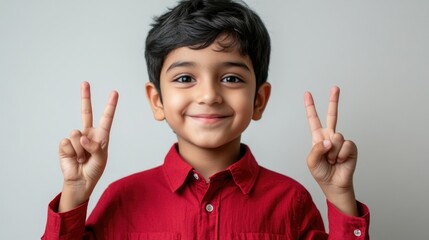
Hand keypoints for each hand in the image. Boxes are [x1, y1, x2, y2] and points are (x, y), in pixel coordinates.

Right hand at [58, 82, 117, 211]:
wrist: (80, 182)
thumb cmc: (94, 170)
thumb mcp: (101, 158)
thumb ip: (94, 146)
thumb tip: (81, 137)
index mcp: (101, 135)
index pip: (106, 118)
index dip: (110, 105)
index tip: (114, 93)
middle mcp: (88, 133)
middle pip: (86, 112)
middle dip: (85, 97)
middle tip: (85, 83)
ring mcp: (76, 138)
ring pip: (78, 135)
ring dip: (81, 150)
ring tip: (82, 158)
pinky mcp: (65, 145)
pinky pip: (68, 143)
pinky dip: (72, 152)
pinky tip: (74, 159)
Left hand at [304, 86, 357, 215]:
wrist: (334, 184)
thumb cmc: (321, 173)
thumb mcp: (311, 161)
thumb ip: (317, 149)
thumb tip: (330, 140)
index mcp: (318, 137)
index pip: (313, 119)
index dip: (310, 107)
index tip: (307, 94)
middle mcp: (330, 136)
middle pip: (332, 115)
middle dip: (334, 101)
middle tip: (335, 88)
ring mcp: (341, 141)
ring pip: (336, 137)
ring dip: (333, 152)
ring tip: (332, 160)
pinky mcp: (351, 147)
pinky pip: (346, 145)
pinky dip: (341, 155)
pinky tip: (341, 161)